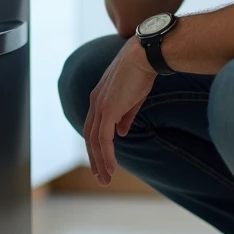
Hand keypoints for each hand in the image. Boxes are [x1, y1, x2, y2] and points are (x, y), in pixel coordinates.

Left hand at [83, 38, 157, 184]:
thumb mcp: (132, 98)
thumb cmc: (141, 72)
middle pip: (89, 136)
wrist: (144, 56)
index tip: (102, 161)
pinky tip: (112, 167)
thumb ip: (125, 116)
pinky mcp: (108, 109)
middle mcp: (95, 102)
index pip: (93, 127)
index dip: (96, 146)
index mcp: (99, 98)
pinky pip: (103, 139)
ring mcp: (100, 106)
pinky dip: (106, 155)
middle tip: (101, 177)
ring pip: (94, 141)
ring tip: (106, 178)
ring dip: (100, 161)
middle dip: (95, 158)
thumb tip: (120, 134)